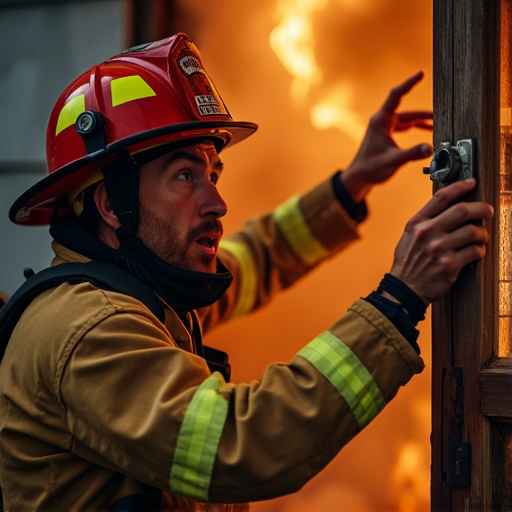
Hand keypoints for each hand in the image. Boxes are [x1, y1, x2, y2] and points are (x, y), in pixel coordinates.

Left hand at [341, 71, 432, 201]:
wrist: (358, 178)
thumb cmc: (370, 168)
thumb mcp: (393, 160)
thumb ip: (412, 154)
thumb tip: (429, 148)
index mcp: (381, 121)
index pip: (396, 96)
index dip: (409, 84)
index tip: (420, 74)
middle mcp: (381, 122)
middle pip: (406, 111)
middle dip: (423, 113)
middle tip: (439, 113)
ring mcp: (383, 128)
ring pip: (406, 119)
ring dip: (420, 121)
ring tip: (436, 123)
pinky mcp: (385, 135)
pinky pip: (403, 126)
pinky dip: (414, 127)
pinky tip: (425, 130)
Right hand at [389, 179, 492, 304]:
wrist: (404, 288)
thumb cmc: (408, 262)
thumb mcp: (409, 236)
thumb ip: (426, 221)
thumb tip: (451, 208)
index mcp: (417, 223)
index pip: (441, 197)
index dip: (460, 186)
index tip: (471, 183)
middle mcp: (427, 233)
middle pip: (462, 211)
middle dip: (481, 209)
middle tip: (487, 211)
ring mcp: (439, 249)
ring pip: (473, 231)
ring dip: (482, 233)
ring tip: (480, 236)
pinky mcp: (450, 265)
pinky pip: (475, 252)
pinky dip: (479, 250)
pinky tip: (475, 251)